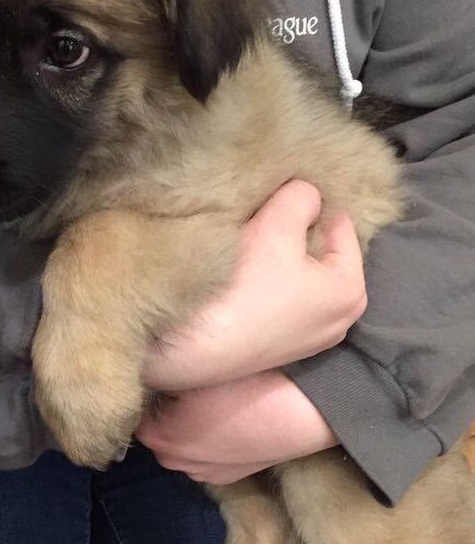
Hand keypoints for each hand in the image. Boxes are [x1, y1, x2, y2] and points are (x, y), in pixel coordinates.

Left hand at [136, 370, 336, 483]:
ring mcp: (201, 473)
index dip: (148, 388)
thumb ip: (161, 376)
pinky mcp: (226, 477)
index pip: (135, 409)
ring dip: (186, 425)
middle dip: (164, 409)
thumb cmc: (245, 388)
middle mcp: (173, 461)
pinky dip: (208, 438)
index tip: (162, 373)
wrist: (298, 415)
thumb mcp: (194, 371)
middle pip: (156, 428)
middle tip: (187, 383)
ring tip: (211, 400)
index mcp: (158, 436)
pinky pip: (204, 452)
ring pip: (181, 442)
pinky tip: (227, 419)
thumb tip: (146, 371)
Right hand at [143, 180, 366, 392]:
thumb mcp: (276, 225)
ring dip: (276, 256)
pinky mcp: (276, 348)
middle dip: (294, 231)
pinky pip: (279, 298)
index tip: (277, 196)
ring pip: (297, 275)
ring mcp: (306, 339)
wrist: (193, 348)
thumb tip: (306, 195)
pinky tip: (240, 275)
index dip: (309, 203)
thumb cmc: (244, 287)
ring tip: (247, 244)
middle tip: (261, 217)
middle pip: (319, 253)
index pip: (340, 224)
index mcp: (351, 291)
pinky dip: (264, 282)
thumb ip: (300, 198)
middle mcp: (339, 321)